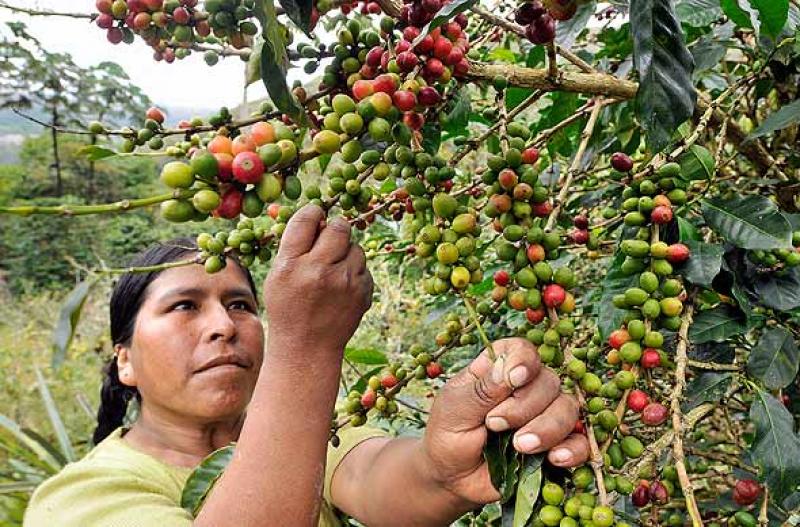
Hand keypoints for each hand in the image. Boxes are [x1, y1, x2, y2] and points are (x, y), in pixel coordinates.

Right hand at [263, 204, 372, 352]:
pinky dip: (355, 272)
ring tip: (332, 271)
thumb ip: (295, 245)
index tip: (316, 215)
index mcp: (291, 264)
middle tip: (329, 239)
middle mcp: (320, 271)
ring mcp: (345, 283)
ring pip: (356, 247)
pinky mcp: (363, 293)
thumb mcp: (277, 276)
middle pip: (340, 227)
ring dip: (346, 252)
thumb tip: (321, 216)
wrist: (308, 348)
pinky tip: (340, 287)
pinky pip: (364, 267)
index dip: (314, 212)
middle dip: (335, 228)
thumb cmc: (289, 306)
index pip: (308, 219)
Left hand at [420, 338, 588, 503]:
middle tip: (494, 424)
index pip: (523, 350)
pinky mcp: (556, 445)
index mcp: (499, 368)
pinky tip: (554, 458)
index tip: (514, 380)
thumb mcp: (454, 409)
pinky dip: (572, 449)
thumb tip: (510, 370)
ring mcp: (544, 415)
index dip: (524, 361)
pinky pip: (580, 443)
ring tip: (519, 447)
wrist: (452, 477)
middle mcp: (527, 387)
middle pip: (549, 381)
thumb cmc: (449, 434)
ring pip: (568, 410)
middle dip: (525, 407)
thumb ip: (481, 390)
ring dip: (547, 429)